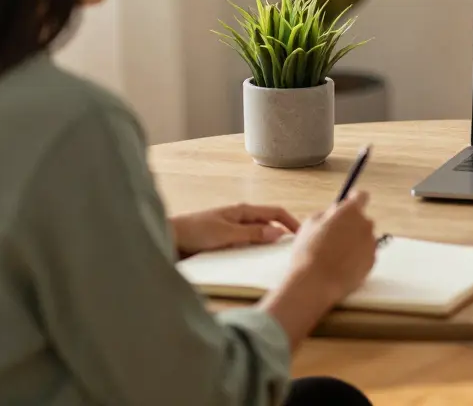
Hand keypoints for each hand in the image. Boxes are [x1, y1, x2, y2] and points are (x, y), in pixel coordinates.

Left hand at [171, 203, 299, 256]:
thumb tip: (277, 233)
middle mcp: (240, 218)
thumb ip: (252, 233)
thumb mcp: (226, 233)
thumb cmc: (195, 232)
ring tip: (276, 260)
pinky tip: (255, 262)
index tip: (303, 236)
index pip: (276, 212)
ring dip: (267, 245)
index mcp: (243, 211)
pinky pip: (246, 245)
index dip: (291, 223)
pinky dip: (255, 251)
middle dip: (282, 235)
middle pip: (269, 224)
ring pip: (258, 236)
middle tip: (292, 252)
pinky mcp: (225, 241)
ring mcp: (233, 229)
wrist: (169, 239)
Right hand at [287, 191, 376, 302]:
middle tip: (332, 235)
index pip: (361, 196)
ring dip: (353, 241)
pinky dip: (356, 257)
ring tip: (333, 254)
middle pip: (361, 219)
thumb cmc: (309, 252)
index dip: (352, 199)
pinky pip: (365, 254)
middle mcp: (366, 225)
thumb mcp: (310, 223)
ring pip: (363, 238)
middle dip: (350, 224)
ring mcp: (371, 245)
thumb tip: (332, 214)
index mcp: (351, 212)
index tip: (347, 202)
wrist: (316, 283)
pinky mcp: (372, 262)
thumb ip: (326, 214)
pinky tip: (339, 264)